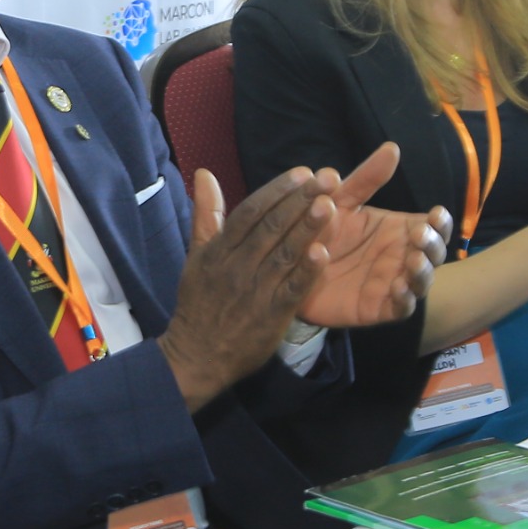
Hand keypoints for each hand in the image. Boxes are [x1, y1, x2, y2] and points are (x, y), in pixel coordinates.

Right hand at [157, 167, 335, 410]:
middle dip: (300, 200)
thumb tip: (204, 174)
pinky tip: (322, 253)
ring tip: (330, 204)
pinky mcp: (271, 316)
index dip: (277, 191)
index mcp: (219, 250)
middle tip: (327, 178)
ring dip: (308, 228)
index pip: (250, 212)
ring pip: (284, 254)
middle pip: (270, 227)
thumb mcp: (197, 256)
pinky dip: (306, 272)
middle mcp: (237, 267)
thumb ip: (206, 214)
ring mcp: (254, 292)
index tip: (302, 173)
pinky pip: (292, 290)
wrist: (198, 355)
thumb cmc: (199, 302)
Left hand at [294, 143, 448, 328]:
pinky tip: (398, 287)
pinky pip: (401, 308)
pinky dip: (404, 299)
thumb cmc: (322, 230)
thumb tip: (392, 147)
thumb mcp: (341, 200)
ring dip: (423, 273)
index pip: (433, 226)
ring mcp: (394, 284)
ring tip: (414, 261)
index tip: (436, 214)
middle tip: (420, 237)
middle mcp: (403, 258)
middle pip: (434, 254)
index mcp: (400, 230)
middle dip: (434, 245)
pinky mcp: (379, 308)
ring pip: (422, 282)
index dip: (440, 223)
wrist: (291, 267)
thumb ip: (366, 179)